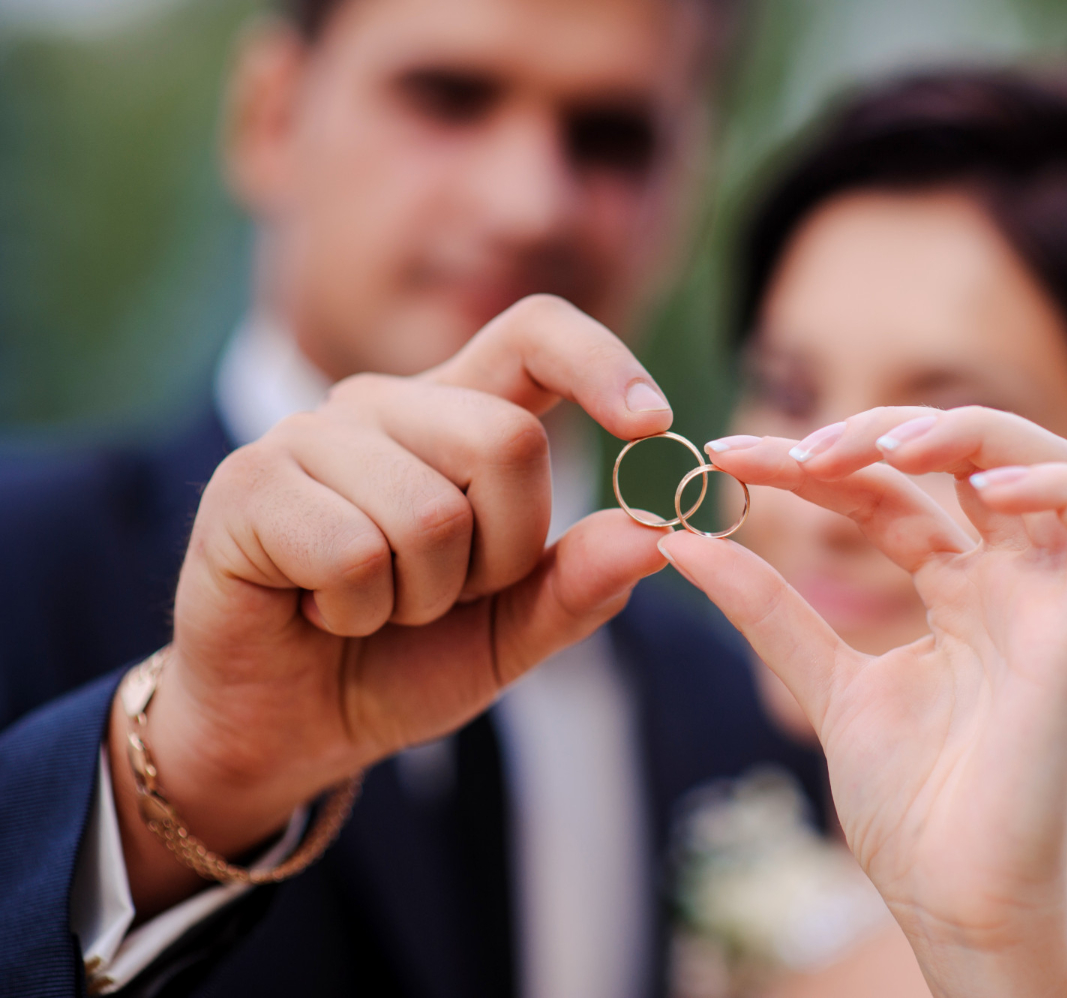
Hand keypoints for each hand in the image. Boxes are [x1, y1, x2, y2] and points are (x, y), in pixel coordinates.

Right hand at [111, 296, 673, 914]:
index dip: (601, 361)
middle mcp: (384, 405)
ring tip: (375, 607)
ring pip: (432, 511)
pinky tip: (322, 612)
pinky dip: (358, 612)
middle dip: (504, 554)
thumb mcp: (511, 633)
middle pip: (508, 440)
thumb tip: (657, 533)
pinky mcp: (247, 484)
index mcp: (458, 416)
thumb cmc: (399, 662)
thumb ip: (579, 583)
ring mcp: (308, 435)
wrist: (286, 727)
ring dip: (422, 597)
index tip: (654, 423)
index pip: (535, 333)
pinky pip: (355, 553)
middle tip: (446, 596)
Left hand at [660, 406, 1066, 997]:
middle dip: (887, 432)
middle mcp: (1009, 585)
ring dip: (972, 435)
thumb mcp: (821, 685)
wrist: (950, 902)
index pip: (891, 491)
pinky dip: (1056, 489)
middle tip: (802, 450)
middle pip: (972, 457)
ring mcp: (1049, 606)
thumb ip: (767, 611)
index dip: (817, 462)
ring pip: (1055, 465)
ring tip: (886, 449)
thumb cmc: (908, 809)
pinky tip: (980, 488)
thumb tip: (680, 542)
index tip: (730, 455)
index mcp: (956, 592)